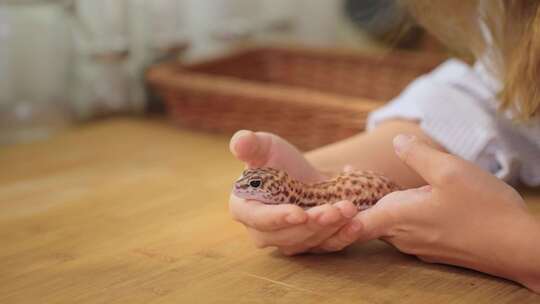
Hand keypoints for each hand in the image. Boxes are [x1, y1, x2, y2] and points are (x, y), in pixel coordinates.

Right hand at [228, 130, 357, 254]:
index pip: (257, 218)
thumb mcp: (264, 147)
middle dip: (312, 225)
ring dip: (330, 229)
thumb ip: (249, 144)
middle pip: (285, 236)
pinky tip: (355, 224)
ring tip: (348, 209)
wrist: (302, 173)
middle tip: (334, 210)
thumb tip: (239, 142)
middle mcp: (262, 232)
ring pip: (308, 242)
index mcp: (244, 208)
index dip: (277, 218)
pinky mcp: (309, 244)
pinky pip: (325, 246)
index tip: (299, 213)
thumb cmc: (276, 158)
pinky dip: (342, 237)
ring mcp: (286, 241)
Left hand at [314, 135, 539, 288]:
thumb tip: (396, 142)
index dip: (338, 208)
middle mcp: (403, 237)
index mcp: (399, 217)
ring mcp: (419, 246)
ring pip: (388, 224)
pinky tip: (410, 200)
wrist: (519, 248)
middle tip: (350, 174)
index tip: (332, 191)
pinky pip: (406, 230)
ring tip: (373, 184)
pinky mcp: (435, 249)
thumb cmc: (484, 208)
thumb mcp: (449, 170)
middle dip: (358, 198)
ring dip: (379, 205)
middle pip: (369, 218)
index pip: (354, 220)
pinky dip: (399, 214)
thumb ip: (417, 155)